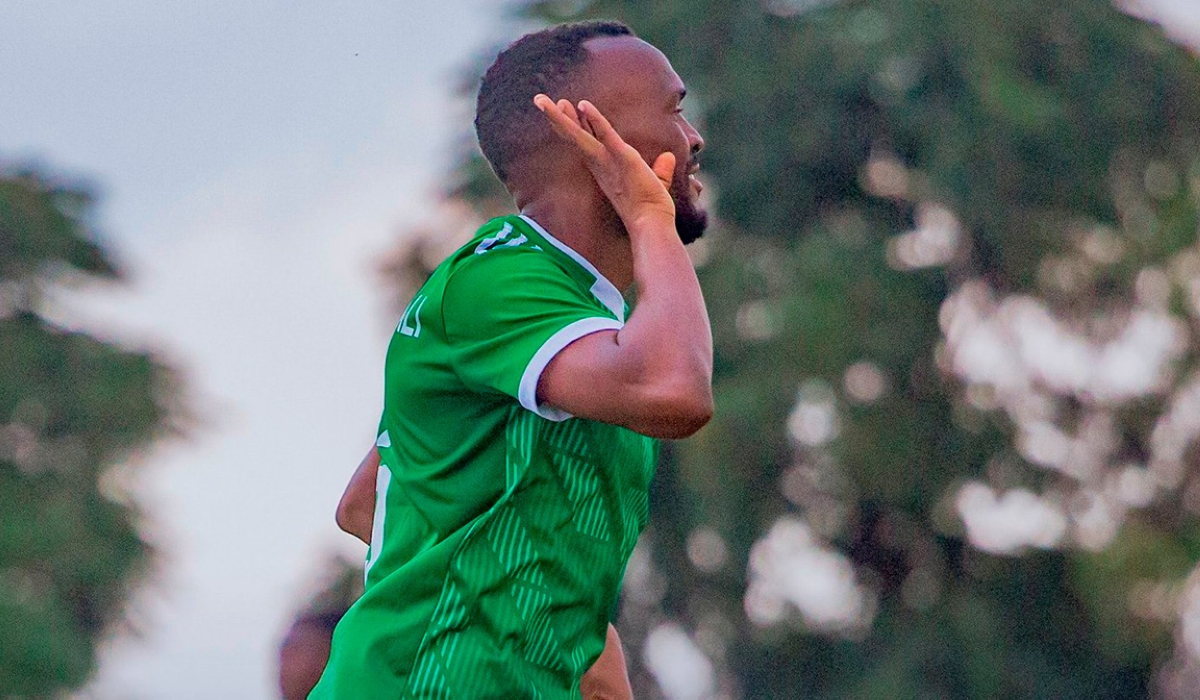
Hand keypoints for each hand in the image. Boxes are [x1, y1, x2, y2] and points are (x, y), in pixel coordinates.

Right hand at [534, 94, 674, 230]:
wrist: (651, 224)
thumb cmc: (651, 208)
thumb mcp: (656, 182)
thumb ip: (660, 169)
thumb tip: (668, 158)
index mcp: (604, 168)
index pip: (585, 142)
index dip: (574, 125)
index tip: (563, 108)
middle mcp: (600, 164)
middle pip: (575, 137)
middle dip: (557, 118)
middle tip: (540, 100)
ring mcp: (608, 161)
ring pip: (579, 136)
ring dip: (561, 117)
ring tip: (542, 101)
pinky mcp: (623, 158)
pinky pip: (606, 135)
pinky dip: (595, 120)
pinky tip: (583, 104)